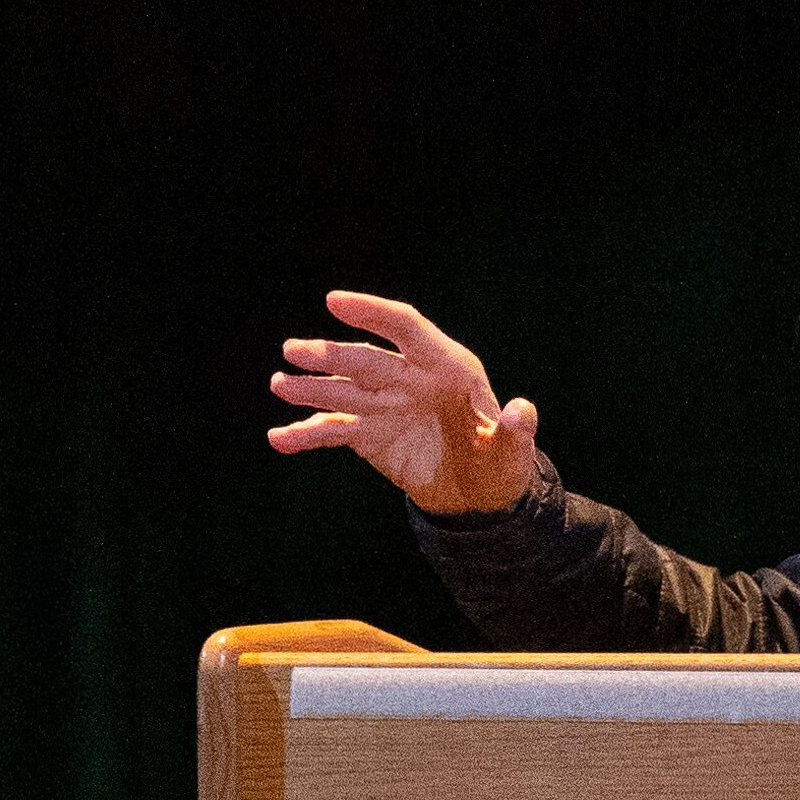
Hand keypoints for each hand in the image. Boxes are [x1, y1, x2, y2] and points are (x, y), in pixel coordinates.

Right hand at [267, 291, 542, 514]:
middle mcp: (410, 379)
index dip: (371, 312)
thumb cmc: (502, 466)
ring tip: (280, 385)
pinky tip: (279, 438)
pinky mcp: (368, 434)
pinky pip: (332, 431)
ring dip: (311, 388)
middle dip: (330, 356)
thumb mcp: (514, 452)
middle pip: (366, 360)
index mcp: (448, 368)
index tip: (333, 301)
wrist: (480, 498)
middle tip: (294, 352)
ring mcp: (385, 405)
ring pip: (343, 391)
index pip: (406, 328)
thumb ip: (515, 430)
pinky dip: (306, 435)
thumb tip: (520, 411)